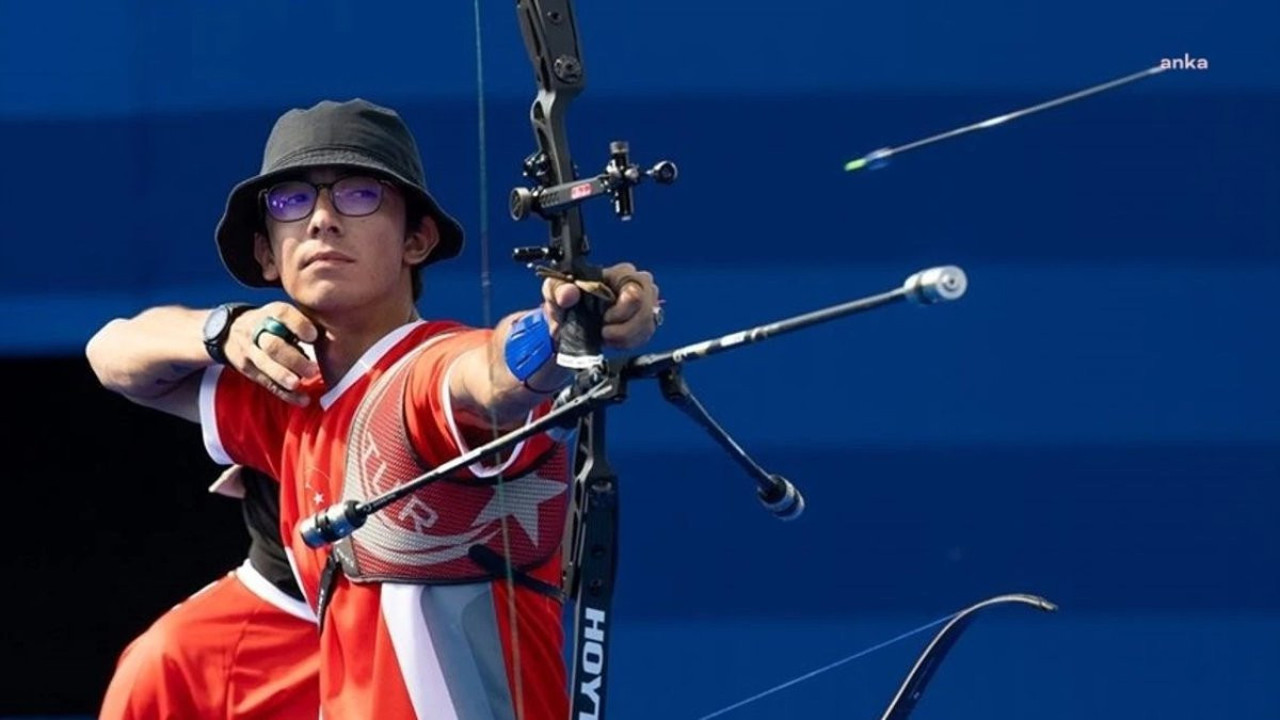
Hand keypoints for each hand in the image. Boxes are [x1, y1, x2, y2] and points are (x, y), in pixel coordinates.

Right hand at [223, 302, 320, 405]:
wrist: (230, 331)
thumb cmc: (270, 323)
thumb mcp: (281, 314)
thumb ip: (302, 322)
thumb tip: (335, 338)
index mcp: (271, 313)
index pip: (282, 314)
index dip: (297, 325)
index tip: (313, 337)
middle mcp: (257, 330)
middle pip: (273, 345)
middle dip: (292, 359)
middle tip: (313, 370)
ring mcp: (250, 351)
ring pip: (266, 365)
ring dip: (284, 376)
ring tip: (300, 385)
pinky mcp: (248, 369)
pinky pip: (266, 382)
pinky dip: (285, 394)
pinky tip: (302, 400)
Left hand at [541, 262, 660, 349]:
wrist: (568, 319)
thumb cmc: (567, 299)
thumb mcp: (555, 290)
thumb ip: (559, 289)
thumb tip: (569, 294)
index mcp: (621, 273)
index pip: (635, 293)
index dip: (620, 312)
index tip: (604, 319)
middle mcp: (638, 285)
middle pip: (645, 312)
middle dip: (624, 329)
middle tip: (605, 331)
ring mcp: (645, 303)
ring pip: (647, 326)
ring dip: (625, 338)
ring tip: (606, 335)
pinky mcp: (645, 321)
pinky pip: (645, 336)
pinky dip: (628, 343)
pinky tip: (614, 339)